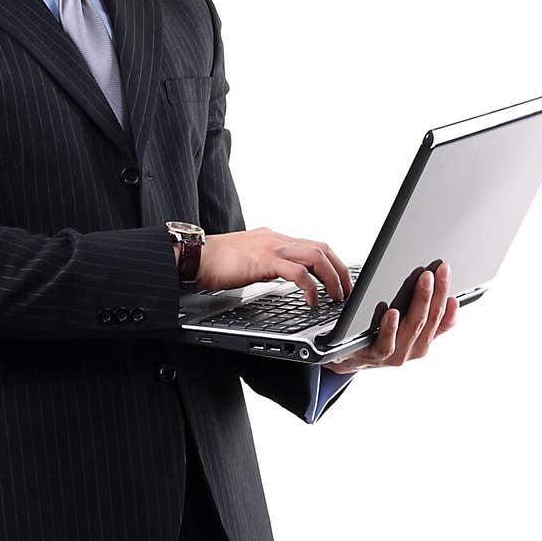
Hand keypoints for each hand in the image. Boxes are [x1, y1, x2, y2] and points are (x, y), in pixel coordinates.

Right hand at [196, 227, 351, 303]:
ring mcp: (271, 248)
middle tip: (347, 292)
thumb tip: (283, 277)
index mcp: (275, 239)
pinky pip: (297, 273)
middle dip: (340, 271)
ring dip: (331, 278)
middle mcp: (277, 239)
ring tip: (336, 297)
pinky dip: (310, 287)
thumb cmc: (215, 262)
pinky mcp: (264, 261)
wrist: (194, 256)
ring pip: (316, 256)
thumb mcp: (250, 260)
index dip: (332, 263)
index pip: (313, 245)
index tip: (340, 280)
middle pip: (322, 248)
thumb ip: (268, 264)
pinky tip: (313, 300)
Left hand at [325, 262, 458, 372]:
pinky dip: (390, 327)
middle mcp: (412, 350)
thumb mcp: (406, 328)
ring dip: (420, 302)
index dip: (447, 297)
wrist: (345, 357)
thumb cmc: (377, 337)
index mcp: (422, 342)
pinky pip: (386, 343)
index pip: (442, 319)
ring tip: (423, 281)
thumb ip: (427, 317)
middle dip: (435, 293)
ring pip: (412, 328)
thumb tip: (450, 299)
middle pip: (428, 319)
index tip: (448, 274)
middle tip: (437, 270)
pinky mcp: (373, 355)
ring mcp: (394, 355)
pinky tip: (392, 311)